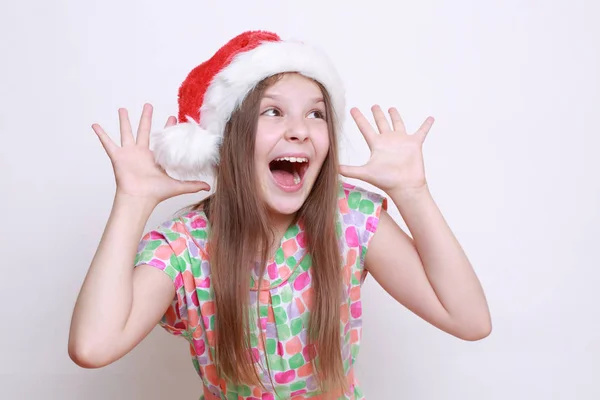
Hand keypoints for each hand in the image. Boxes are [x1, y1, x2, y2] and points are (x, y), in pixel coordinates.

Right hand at [92, 104, 209, 203]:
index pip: (163, 139)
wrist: (139, 199)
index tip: (173, 117)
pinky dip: (101, 134)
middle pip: (144, 131)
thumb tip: (209, 186)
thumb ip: (192, 184)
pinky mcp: (118, 156)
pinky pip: (107, 143)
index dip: (168, 128)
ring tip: (123, 109)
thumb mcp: (178, 186)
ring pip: (126, 132)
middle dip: (147, 118)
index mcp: (155, 158)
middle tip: (148, 104)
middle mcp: (142, 153)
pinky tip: (95, 125)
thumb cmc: (156, 194)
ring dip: (124, 121)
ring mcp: (129, 154)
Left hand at [339, 105, 433, 193]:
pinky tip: (430, 118)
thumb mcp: (365, 173)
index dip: (359, 118)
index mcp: (376, 145)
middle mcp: (388, 141)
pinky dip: (426, 125)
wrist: (404, 186)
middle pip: (381, 123)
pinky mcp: (414, 144)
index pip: (365, 127)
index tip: (353, 109)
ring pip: (397, 124)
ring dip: (395, 116)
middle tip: (374, 105)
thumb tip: (334, 169)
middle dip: (377, 114)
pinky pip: (422, 131)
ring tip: (392, 108)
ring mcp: (401, 141)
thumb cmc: (386, 181)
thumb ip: (350, 170)